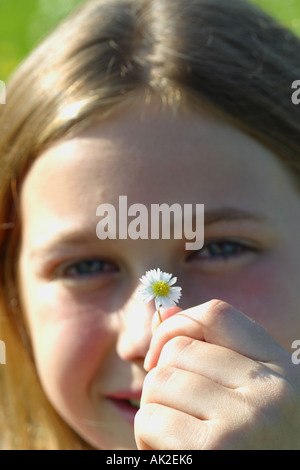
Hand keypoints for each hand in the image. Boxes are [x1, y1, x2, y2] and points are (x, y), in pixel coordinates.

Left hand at [134, 300, 299, 448]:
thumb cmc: (256, 447)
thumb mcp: (250, 397)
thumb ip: (212, 355)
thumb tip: (163, 314)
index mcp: (282, 371)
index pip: (216, 314)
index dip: (177, 326)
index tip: (161, 354)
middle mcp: (269, 391)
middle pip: (177, 352)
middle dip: (164, 382)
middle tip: (180, 418)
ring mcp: (244, 422)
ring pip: (158, 384)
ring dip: (154, 414)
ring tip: (179, 441)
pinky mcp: (212, 453)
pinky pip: (150, 422)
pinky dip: (148, 442)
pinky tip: (176, 459)